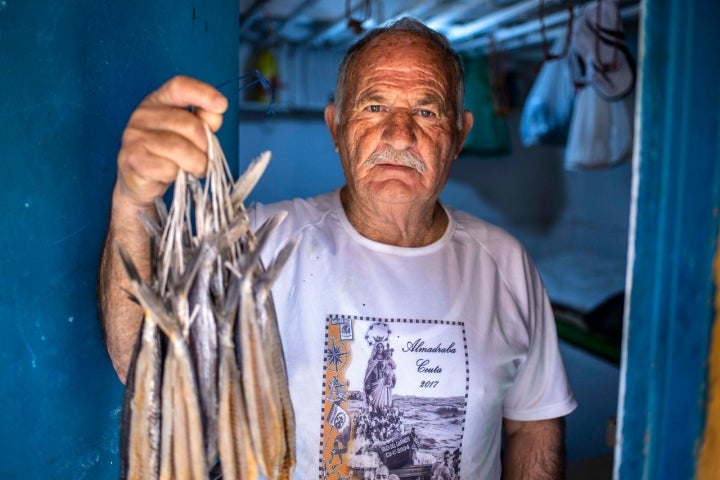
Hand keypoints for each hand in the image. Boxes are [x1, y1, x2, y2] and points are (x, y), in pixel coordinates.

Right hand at [116, 75, 228, 205]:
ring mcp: (134, 135)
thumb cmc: (167, 155)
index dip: (203, 93)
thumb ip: (204, 121)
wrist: (139, 181)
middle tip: (205, 159)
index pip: (180, 86)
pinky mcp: (132, 158)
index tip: (222, 105)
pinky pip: (167, 168)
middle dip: (205, 147)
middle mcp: (143, 114)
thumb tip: (216, 113)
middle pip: (190, 125)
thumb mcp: (189, 134)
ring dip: (196, 164)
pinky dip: (177, 175)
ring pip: (180, 148)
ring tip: (194, 169)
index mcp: (159, 101)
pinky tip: (171, 175)